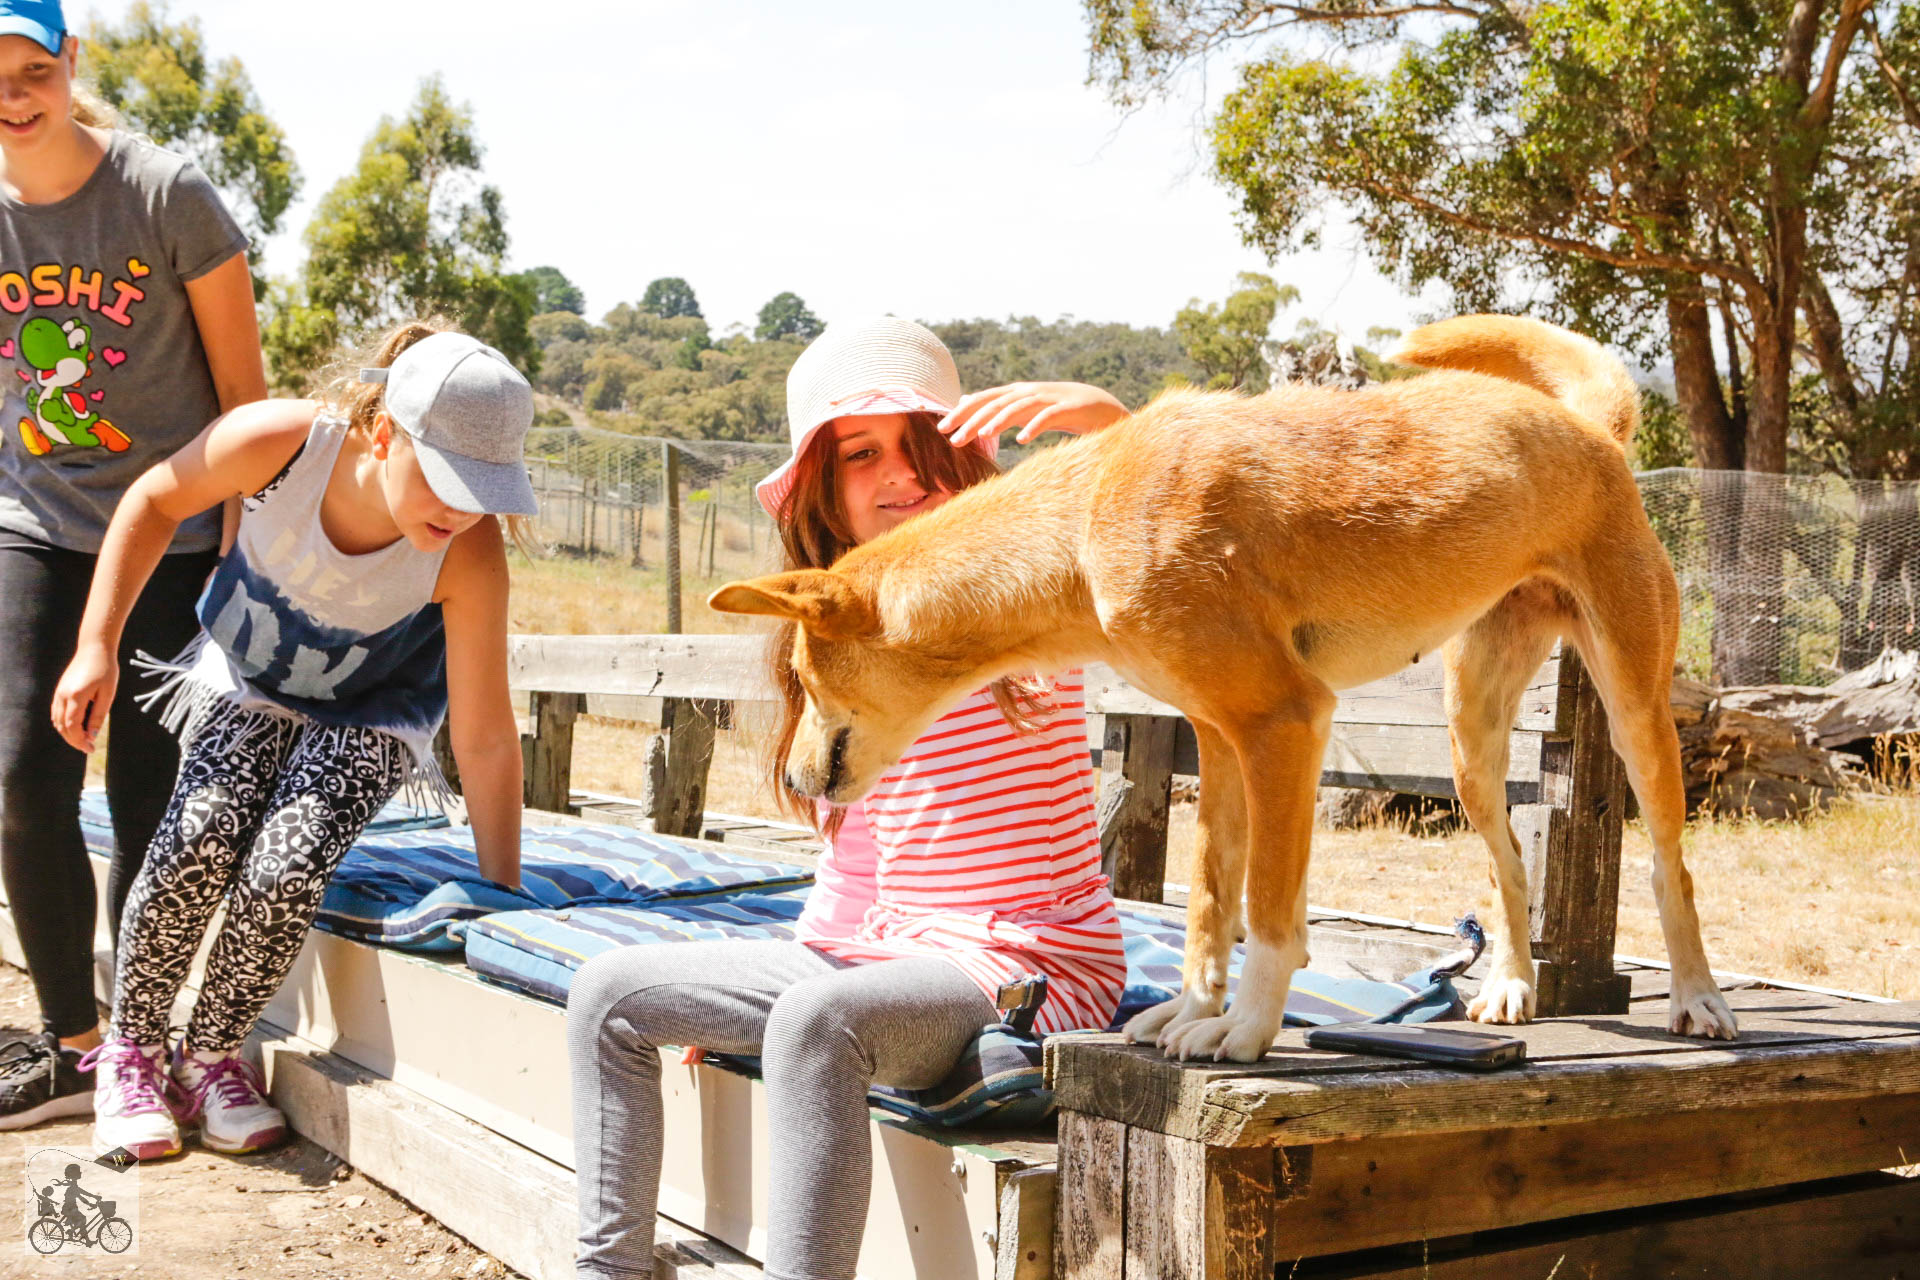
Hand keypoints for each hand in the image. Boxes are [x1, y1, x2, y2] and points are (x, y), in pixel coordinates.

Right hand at [51, 643, 117, 753]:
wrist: (94, 648)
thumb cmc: (106, 669)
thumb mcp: (107, 694)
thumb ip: (99, 715)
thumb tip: (92, 735)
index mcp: (76, 696)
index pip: (72, 726)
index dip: (79, 740)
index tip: (91, 748)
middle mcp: (62, 695)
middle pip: (61, 726)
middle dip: (73, 740)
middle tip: (88, 748)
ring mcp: (58, 692)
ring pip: (56, 720)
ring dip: (67, 733)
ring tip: (83, 739)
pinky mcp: (59, 690)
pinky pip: (56, 712)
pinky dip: (63, 723)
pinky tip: (76, 727)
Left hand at [939, 382, 1128, 446]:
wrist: (1103, 407)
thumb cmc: (1060, 411)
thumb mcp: (1026, 410)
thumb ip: (999, 408)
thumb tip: (969, 405)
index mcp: (1018, 394)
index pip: (984, 400)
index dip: (962, 412)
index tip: (941, 428)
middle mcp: (1030, 392)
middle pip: (995, 403)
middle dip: (972, 419)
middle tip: (952, 439)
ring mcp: (1049, 398)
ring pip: (1018, 407)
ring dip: (999, 421)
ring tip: (983, 436)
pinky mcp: (1069, 408)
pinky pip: (1048, 417)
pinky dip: (1034, 426)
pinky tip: (1022, 440)